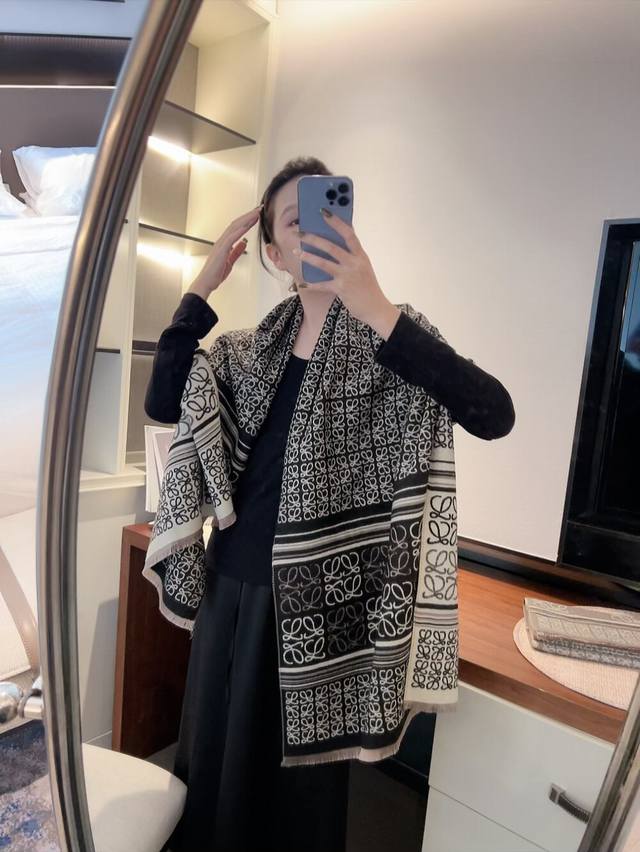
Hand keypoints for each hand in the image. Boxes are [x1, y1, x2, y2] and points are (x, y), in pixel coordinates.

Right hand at [188, 204, 262, 298]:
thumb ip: (237, 251)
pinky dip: (240, 230)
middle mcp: (222, 241)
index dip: (247, 220)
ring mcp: (220, 244)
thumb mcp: (230, 261)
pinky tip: (247, 225)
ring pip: (234, 227)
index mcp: (224, 243)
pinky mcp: (221, 250)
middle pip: (236, 224)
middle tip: (259, 209)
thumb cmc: (215, 274)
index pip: (237, 228)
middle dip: (248, 216)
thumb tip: (243, 243)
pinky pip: (231, 237)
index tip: (256, 215)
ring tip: (256, 213)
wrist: (206, 282)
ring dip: (246, 219)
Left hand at [292, 209, 400, 338]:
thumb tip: (332, 246)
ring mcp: (347, 276)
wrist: (376, 308)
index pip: (348, 234)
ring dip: (308, 256)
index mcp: (361, 255)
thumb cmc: (368, 287)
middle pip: (331, 246)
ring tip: (296, 251)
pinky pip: (322, 284)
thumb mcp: (363, 268)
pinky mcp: (341, 289)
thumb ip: (351, 257)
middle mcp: (354, 263)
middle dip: (313, 238)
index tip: (323, 212)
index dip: (336, 222)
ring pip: (324, 263)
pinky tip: (301, 283)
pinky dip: (311, 284)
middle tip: (299, 232)